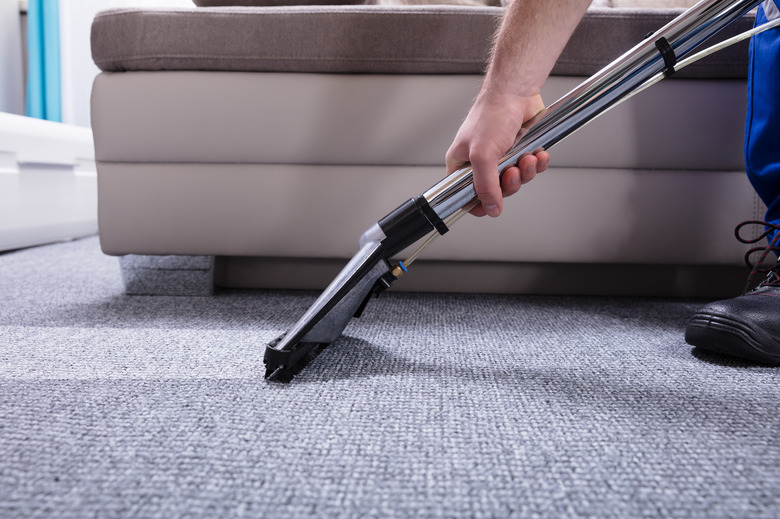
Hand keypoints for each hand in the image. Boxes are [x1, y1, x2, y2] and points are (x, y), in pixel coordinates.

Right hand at [445, 92, 549, 216]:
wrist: (516, 91)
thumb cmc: (492, 114)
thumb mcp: (482, 155)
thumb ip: (485, 186)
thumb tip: (491, 209)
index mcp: (461, 164)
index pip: (465, 195)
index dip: (480, 204)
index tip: (492, 204)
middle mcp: (480, 162)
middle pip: (496, 191)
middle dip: (509, 184)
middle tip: (511, 171)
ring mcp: (501, 156)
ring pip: (516, 180)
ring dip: (525, 172)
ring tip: (526, 158)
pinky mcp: (519, 149)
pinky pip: (530, 168)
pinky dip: (537, 164)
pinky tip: (536, 154)